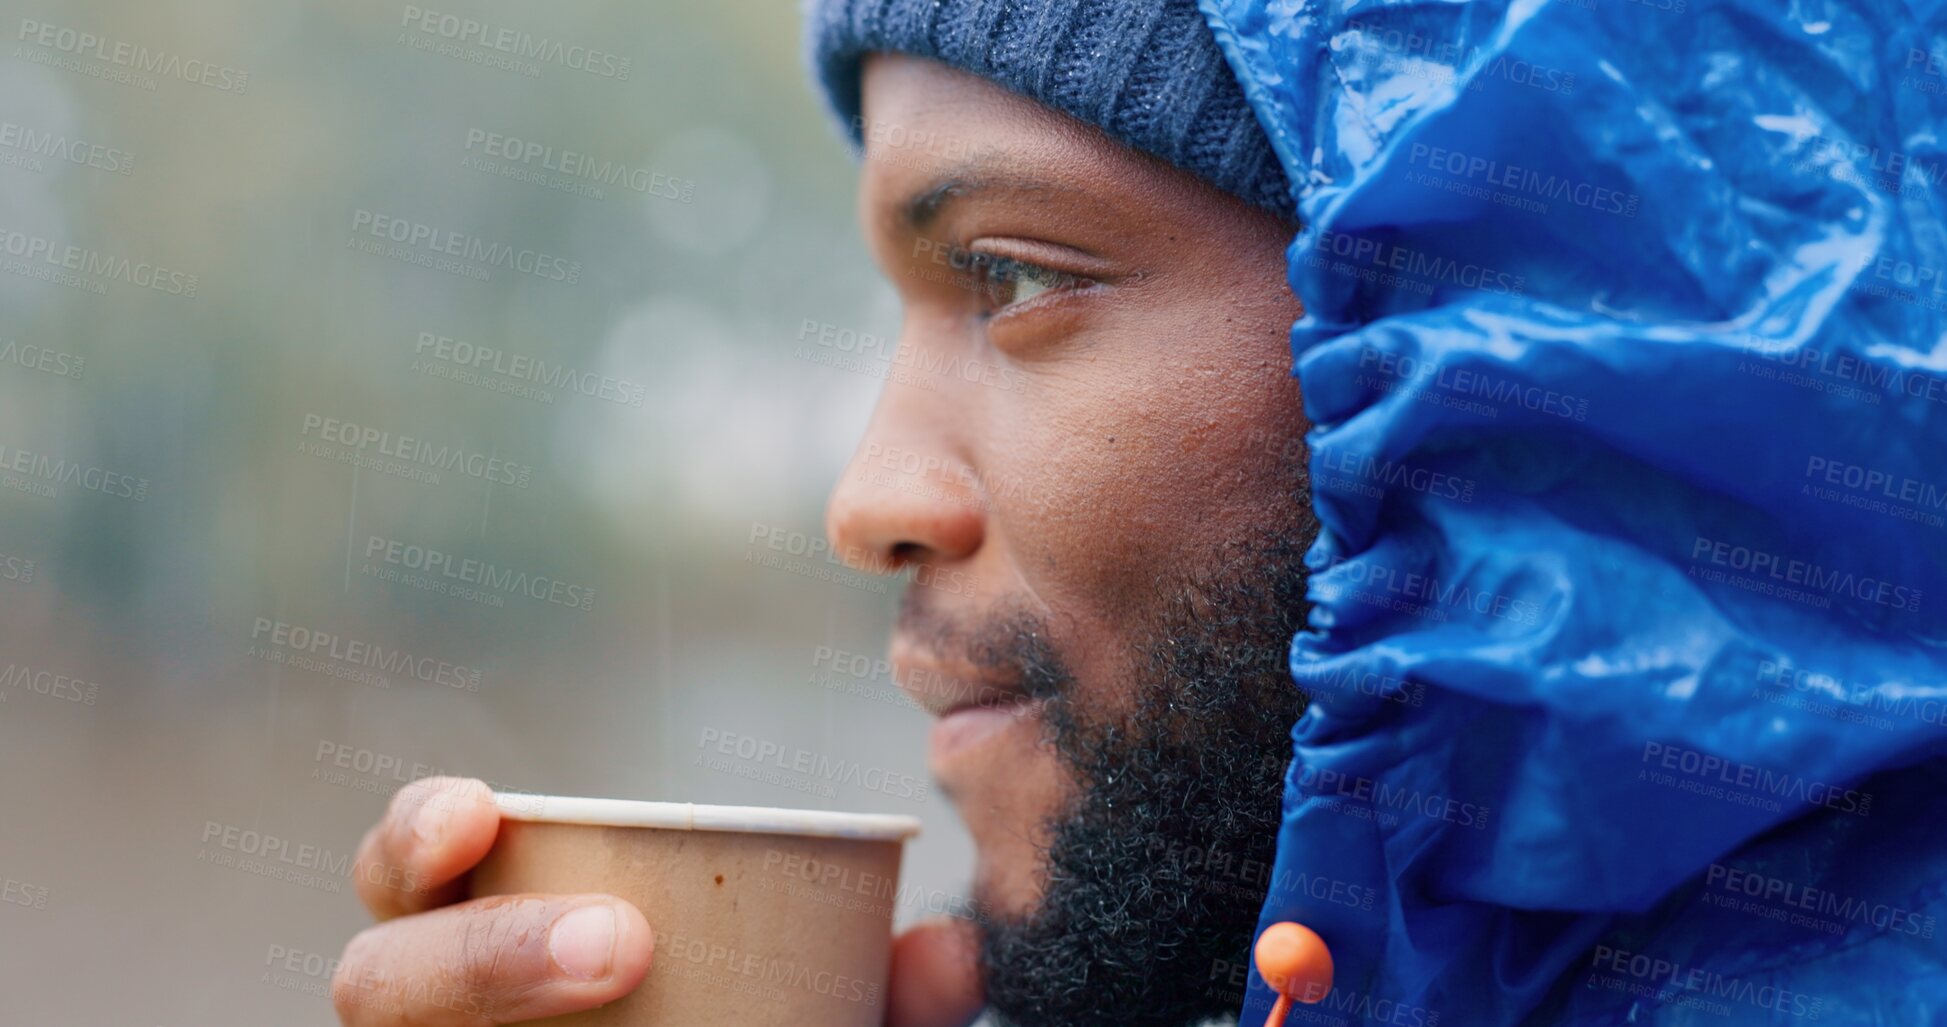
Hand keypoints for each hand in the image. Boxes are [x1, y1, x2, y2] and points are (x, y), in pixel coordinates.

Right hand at [332, 776, 987, 1025]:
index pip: (409, 869)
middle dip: (480, 954)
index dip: (417, 833)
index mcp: (493, 927)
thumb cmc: (739, 1021)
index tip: (479, 809)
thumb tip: (953, 951)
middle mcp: (442, 1009)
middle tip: (622, 946)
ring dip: (481, 998)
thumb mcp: (819, 1005)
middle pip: (381, 982)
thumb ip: (880, 987)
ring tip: (612, 981)